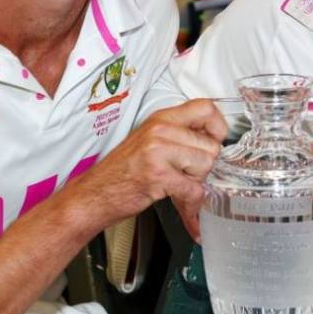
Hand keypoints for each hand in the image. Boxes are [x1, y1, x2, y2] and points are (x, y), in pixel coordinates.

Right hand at [71, 99, 226, 239]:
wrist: (95, 194)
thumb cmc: (122, 171)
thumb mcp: (150, 141)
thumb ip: (179, 135)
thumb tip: (214, 139)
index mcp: (161, 118)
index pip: (206, 107)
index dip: (218, 127)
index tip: (214, 141)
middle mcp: (160, 130)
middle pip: (211, 145)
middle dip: (204, 167)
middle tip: (186, 175)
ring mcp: (158, 150)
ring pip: (205, 165)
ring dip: (196, 182)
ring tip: (177, 185)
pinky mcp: (158, 174)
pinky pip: (193, 189)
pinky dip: (191, 203)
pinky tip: (184, 206)